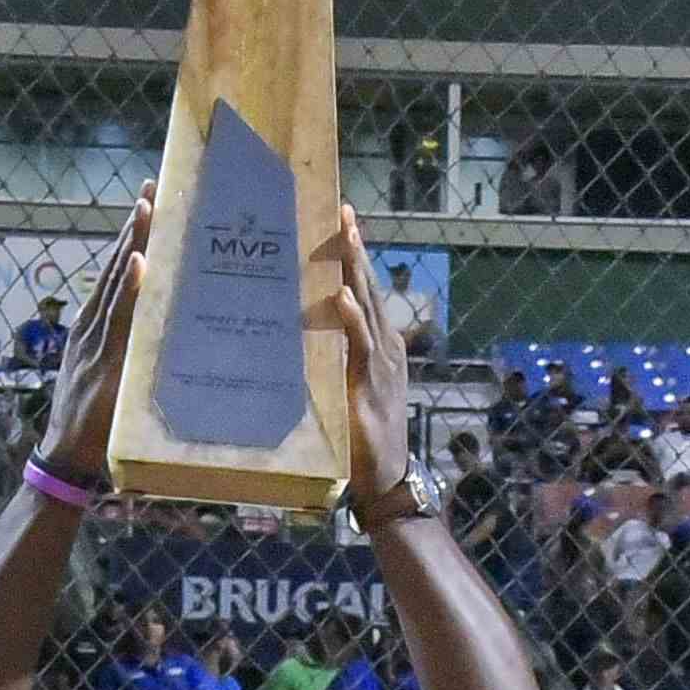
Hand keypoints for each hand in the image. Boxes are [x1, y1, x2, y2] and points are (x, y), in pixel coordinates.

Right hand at [32, 190, 149, 484]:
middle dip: (135, 227)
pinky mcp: (104, 359)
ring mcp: (96, 340)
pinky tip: (140, 260)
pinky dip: (129, 287)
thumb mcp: (109, 376)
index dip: (130, 236)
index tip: (146, 202)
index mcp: (92, 327)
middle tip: (153, 188)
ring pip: (118, 284)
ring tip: (148, 208)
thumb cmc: (92, 421)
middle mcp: (91, 326)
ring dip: (134, 243)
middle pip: (116, 267)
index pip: (115, 272)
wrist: (66, 456)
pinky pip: (121, 317)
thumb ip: (124, 351)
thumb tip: (151, 331)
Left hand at [324, 205, 414, 515]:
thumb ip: (332, 364)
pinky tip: (341, 297)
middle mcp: (385, 347)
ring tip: (344, 236)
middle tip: (342, 211)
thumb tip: (303, 338)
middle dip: (355, 249)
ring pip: (367, 306)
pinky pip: (360, 346)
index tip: (343, 221)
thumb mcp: (347, 391)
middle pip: (368, 288)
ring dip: (354, 271)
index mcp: (381, 346)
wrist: (386, 479)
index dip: (355, 257)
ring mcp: (381, 364)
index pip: (365, 292)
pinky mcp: (370, 385)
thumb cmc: (362, 441)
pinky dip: (353, 320)